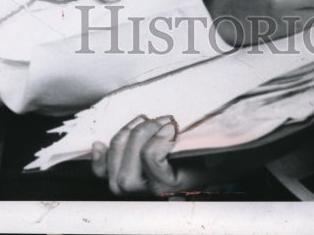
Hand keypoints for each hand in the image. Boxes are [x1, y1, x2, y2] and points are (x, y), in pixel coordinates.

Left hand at [91, 114, 210, 196]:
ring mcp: (131, 188)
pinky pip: (102, 174)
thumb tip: (209, 146)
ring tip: (143, 121)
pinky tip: (101, 144)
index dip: (158, 139)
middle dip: (141, 135)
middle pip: (128, 172)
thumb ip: (207, 147)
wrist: (201, 170)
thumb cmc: (207, 161)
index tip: (172, 125)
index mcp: (169, 189)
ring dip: (125, 137)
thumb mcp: (213, 156)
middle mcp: (147, 193)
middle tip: (160, 119)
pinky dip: (100, 158)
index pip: (151, 162)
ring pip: (113, 168)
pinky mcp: (121, 177)